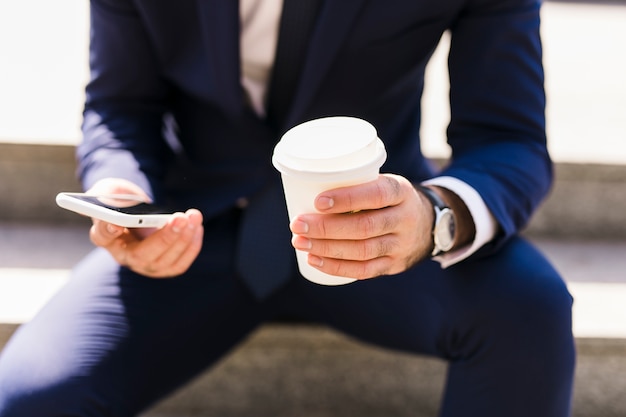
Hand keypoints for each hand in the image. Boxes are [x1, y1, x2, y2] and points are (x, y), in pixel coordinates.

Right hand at [86, 178, 203, 277]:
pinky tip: (197, 227)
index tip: (116, 225)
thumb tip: (114, 205)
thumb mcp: (112, 191)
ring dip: (183, 239)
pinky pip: (179, 264)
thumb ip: (108, 195)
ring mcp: (145, 265)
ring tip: (194, 216)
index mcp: (106, 235)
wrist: (140, 213)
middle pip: (141, 256)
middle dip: (164, 237)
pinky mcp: (164, 268)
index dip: (108, 231)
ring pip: (164, 262)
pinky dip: (191, 246)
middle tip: (180, 218)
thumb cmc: (123, 201)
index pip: (102, 236)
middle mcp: (124, 256)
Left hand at [289, 174, 433, 279]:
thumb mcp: (384, 183)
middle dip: (326, 228)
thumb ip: (357, 186)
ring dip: (326, 248)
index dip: (347, 199)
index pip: (376, 195)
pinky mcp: (394, 265)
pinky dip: (336, 267)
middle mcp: (404, 219)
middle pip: (364, 227)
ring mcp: (401, 245)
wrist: (429, 225)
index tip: (317, 202)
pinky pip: (364, 270)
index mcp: (401, 192)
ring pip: (362, 251)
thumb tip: (305, 188)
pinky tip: (314, 260)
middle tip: (297, 224)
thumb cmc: (390, 199)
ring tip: (299, 242)